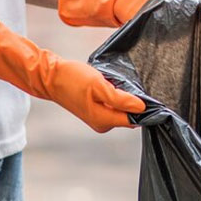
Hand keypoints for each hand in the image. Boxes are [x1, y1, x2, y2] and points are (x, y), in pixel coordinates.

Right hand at [0, 20, 144, 132]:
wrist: (50, 77)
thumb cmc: (73, 79)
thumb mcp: (99, 86)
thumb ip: (121, 99)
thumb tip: (142, 108)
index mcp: (104, 120)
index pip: (134, 119)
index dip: (144, 108)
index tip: (150, 94)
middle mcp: (103, 124)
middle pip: (129, 115)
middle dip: (134, 101)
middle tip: (133, 84)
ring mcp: (99, 118)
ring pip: (122, 109)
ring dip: (125, 97)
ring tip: (119, 82)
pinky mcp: (96, 110)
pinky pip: (114, 105)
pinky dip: (117, 96)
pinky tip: (112, 85)